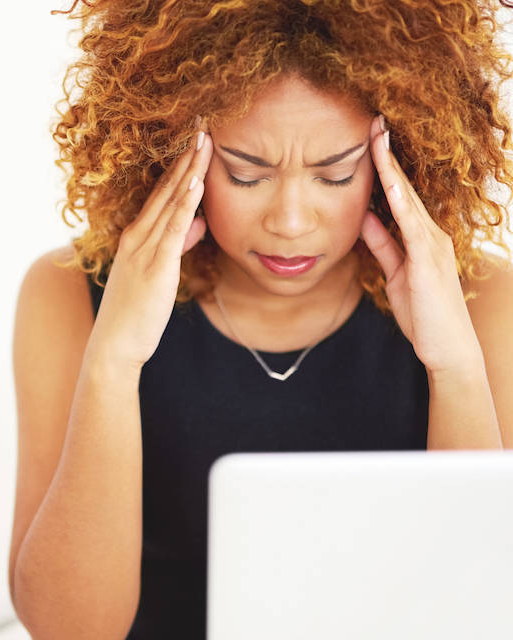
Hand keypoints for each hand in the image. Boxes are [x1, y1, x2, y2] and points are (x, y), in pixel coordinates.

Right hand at [86, 123, 213, 369]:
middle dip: (186, 155)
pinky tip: (196, 182)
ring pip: (170, 202)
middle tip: (203, 123)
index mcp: (136, 236)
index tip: (196, 138)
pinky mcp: (155, 267)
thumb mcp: (157, 273)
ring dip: (188, 170)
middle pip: (166, 189)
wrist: (114, 345)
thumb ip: (177, 244)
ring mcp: (144, 250)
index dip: (179, 164)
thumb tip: (198, 222)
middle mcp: (137, 236)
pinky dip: (184, 204)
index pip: (162, 193)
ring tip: (204, 140)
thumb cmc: (135, 313)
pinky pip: (172, 229)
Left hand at [359, 115, 483, 374]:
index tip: (369, 139)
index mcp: (420, 236)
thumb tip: (363, 217)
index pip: (399, 194)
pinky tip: (388, 180)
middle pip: (405, 186)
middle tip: (373, 121)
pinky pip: (411, 225)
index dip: (384, 166)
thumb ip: (381, 244)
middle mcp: (430, 233)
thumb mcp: (395, 271)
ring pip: (408, 197)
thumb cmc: (422, 312)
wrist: (446, 347)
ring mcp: (432, 244)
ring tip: (378, 135)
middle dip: (388, 154)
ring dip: (392, 166)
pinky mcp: (428, 260)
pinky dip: (400, 200)